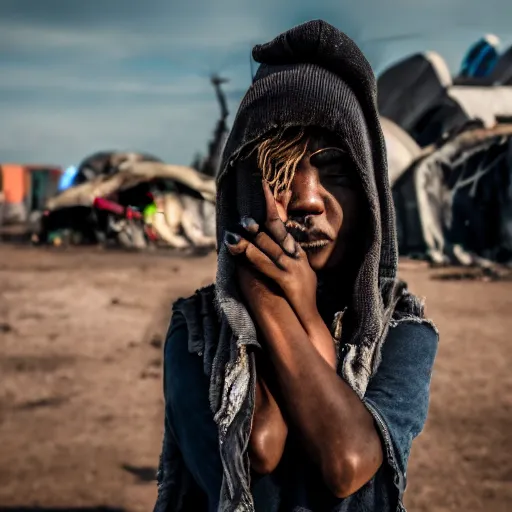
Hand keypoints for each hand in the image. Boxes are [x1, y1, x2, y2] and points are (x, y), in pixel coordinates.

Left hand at [225, 180, 320, 331]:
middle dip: (264, 212)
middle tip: (251, 195)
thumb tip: (265, 249)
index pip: (283, 226)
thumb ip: (282, 261)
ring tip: (238, 225)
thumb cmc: (297, 302)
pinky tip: (242, 249)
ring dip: (253, 235)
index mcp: (296, 255)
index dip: (273, 206)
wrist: (309, 324)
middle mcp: (296, 257)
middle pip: (278, 230)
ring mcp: (294, 269)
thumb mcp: (293, 276)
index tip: (263, 188)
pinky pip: (269, 266)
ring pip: (271, 247)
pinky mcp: (289, 282)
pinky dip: (254, 256)